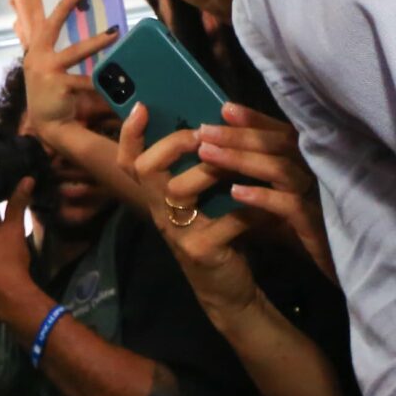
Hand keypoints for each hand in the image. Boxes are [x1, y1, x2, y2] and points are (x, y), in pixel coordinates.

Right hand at [19, 0, 115, 135]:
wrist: (47, 126)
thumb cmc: (53, 98)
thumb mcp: (52, 73)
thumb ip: (64, 57)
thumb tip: (91, 40)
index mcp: (36, 53)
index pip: (46, 24)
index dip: (60, 6)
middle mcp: (37, 58)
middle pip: (51, 28)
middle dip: (64, 8)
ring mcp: (46, 71)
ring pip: (76, 51)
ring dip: (97, 41)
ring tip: (115, 32)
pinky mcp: (58, 84)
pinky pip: (86, 80)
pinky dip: (102, 81)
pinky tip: (117, 79)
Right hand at [117, 105, 259, 318]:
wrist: (227, 289)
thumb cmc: (217, 235)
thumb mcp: (202, 201)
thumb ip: (200, 170)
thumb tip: (213, 124)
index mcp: (159, 196)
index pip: (129, 162)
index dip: (129, 134)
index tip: (142, 106)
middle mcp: (161, 212)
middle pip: (145, 170)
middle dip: (172, 144)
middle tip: (201, 135)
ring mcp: (178, 233)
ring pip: (179, 192)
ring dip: (208, 172)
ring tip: (233, 166)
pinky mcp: (201, 251)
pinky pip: (223, 223)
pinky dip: (247, 210)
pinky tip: (266, 206)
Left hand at [195, 104, 331, 279]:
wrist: (353, 270)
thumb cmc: (318, 235)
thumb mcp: (286, 209)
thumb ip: (264, 190)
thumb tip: (228, 177)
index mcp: (316, 163)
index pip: (284, 133)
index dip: (256, 120)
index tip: (225, 109)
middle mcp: (322, 171)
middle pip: (278, 145)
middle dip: (239, 136)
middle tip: (204, 130)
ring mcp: (323, 195)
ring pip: (280, 168)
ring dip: (241, 159)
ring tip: (207, 154)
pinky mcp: (320, 223)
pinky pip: (289, 205)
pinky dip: (261, 196)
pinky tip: (234, 193)